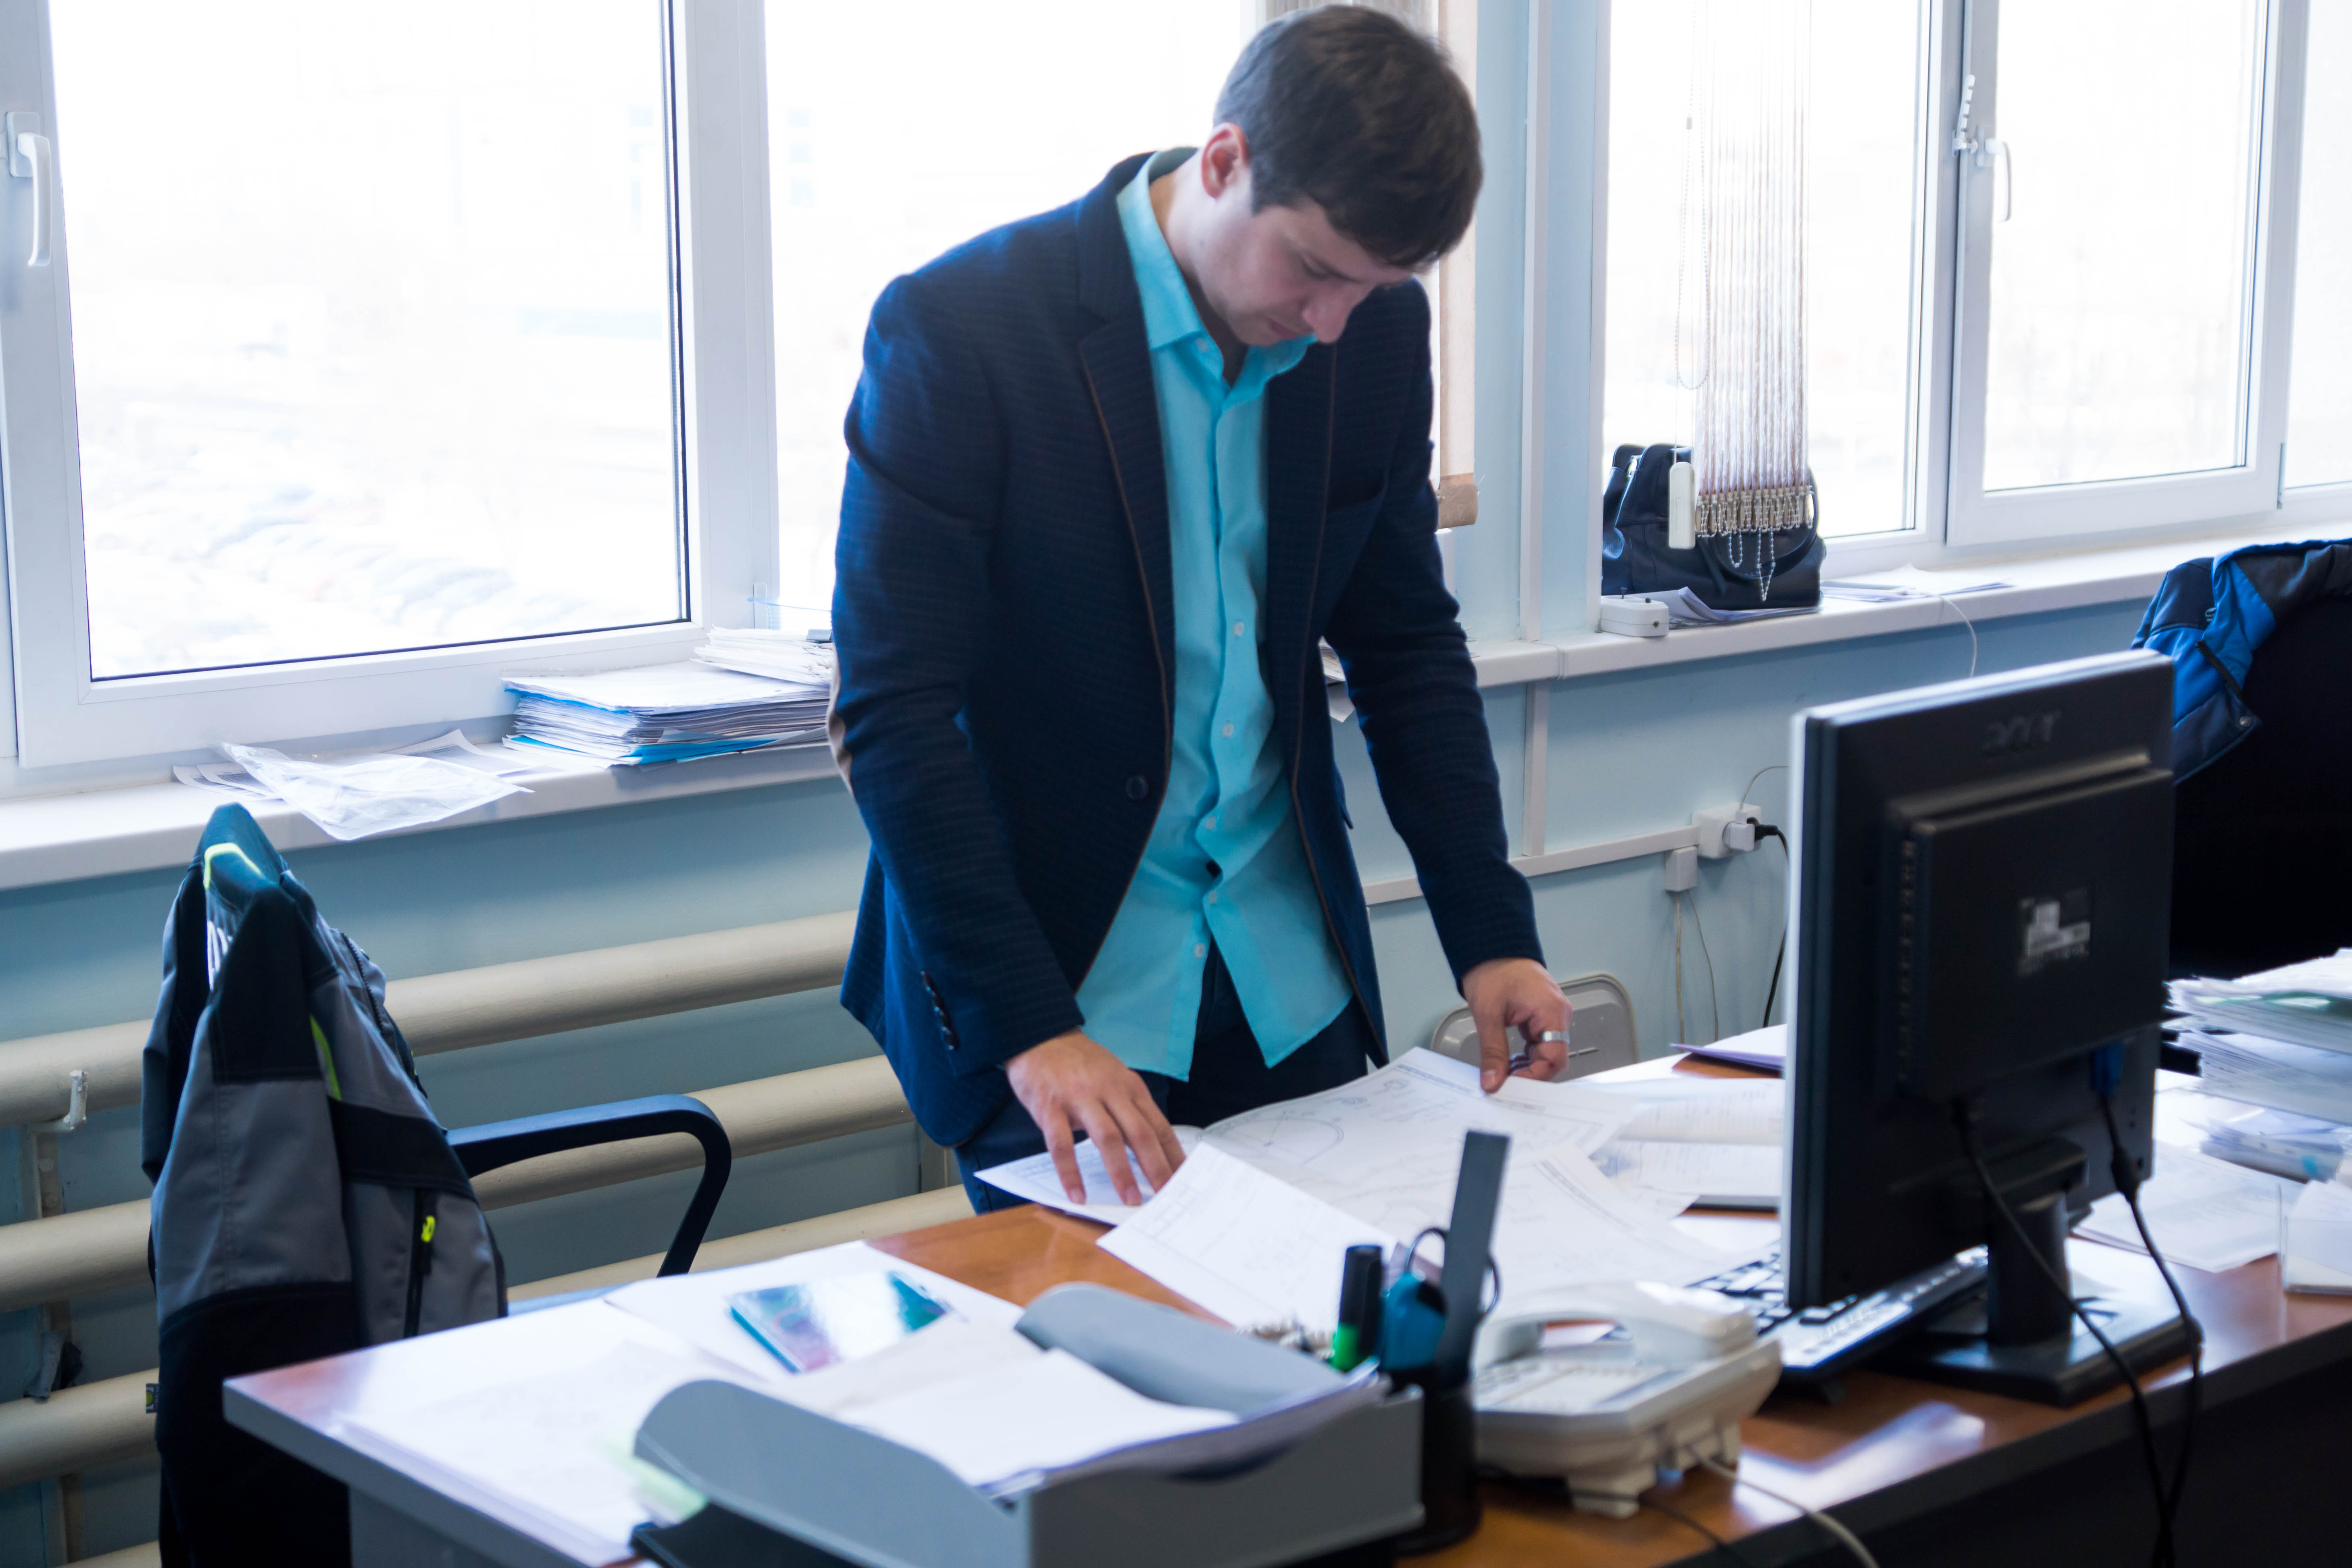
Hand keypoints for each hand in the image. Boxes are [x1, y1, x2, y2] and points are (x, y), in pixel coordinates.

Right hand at [1004, 1030, 1185, 1205]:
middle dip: (1156, 1167)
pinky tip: (1077, 1195)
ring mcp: (1080, 1098)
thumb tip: (1151, 1146)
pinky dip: (1070, 1172)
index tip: (1184, 1179)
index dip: (1173, 1154)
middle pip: (1140, 1133)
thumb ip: (1129, 1107)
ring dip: (1121, 1172)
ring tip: (1130, 1201)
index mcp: (1129, 1087)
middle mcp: (1109, 1091)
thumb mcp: (1113, 1077)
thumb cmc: (1079, 1063)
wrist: (1038, 1035)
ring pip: (1107, 1138)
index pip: (1158, 1125)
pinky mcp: (1050, 1107)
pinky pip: (1061, 1145)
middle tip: (1166, 1195)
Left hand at [1461, 958, 1572, 1091]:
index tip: (1512, 1086)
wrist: (1491, 946)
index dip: (1535, 1077)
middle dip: (1530, 1074)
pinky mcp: (1541, 1015)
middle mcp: (1558, 1014)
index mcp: (1552, 1012)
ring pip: (1545, 1052)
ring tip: (1502, 1073)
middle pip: (1553, 1058)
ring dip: (1526, 1066)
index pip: (1555, 1059)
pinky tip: (1508, 1061)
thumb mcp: (1489, 1014)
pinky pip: (1539, 1043)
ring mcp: (1551, 1015)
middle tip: (1505, 1085)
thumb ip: (1493, 1052)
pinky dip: (1525, 1055)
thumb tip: (1493, 1081)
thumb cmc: (1493, 970)